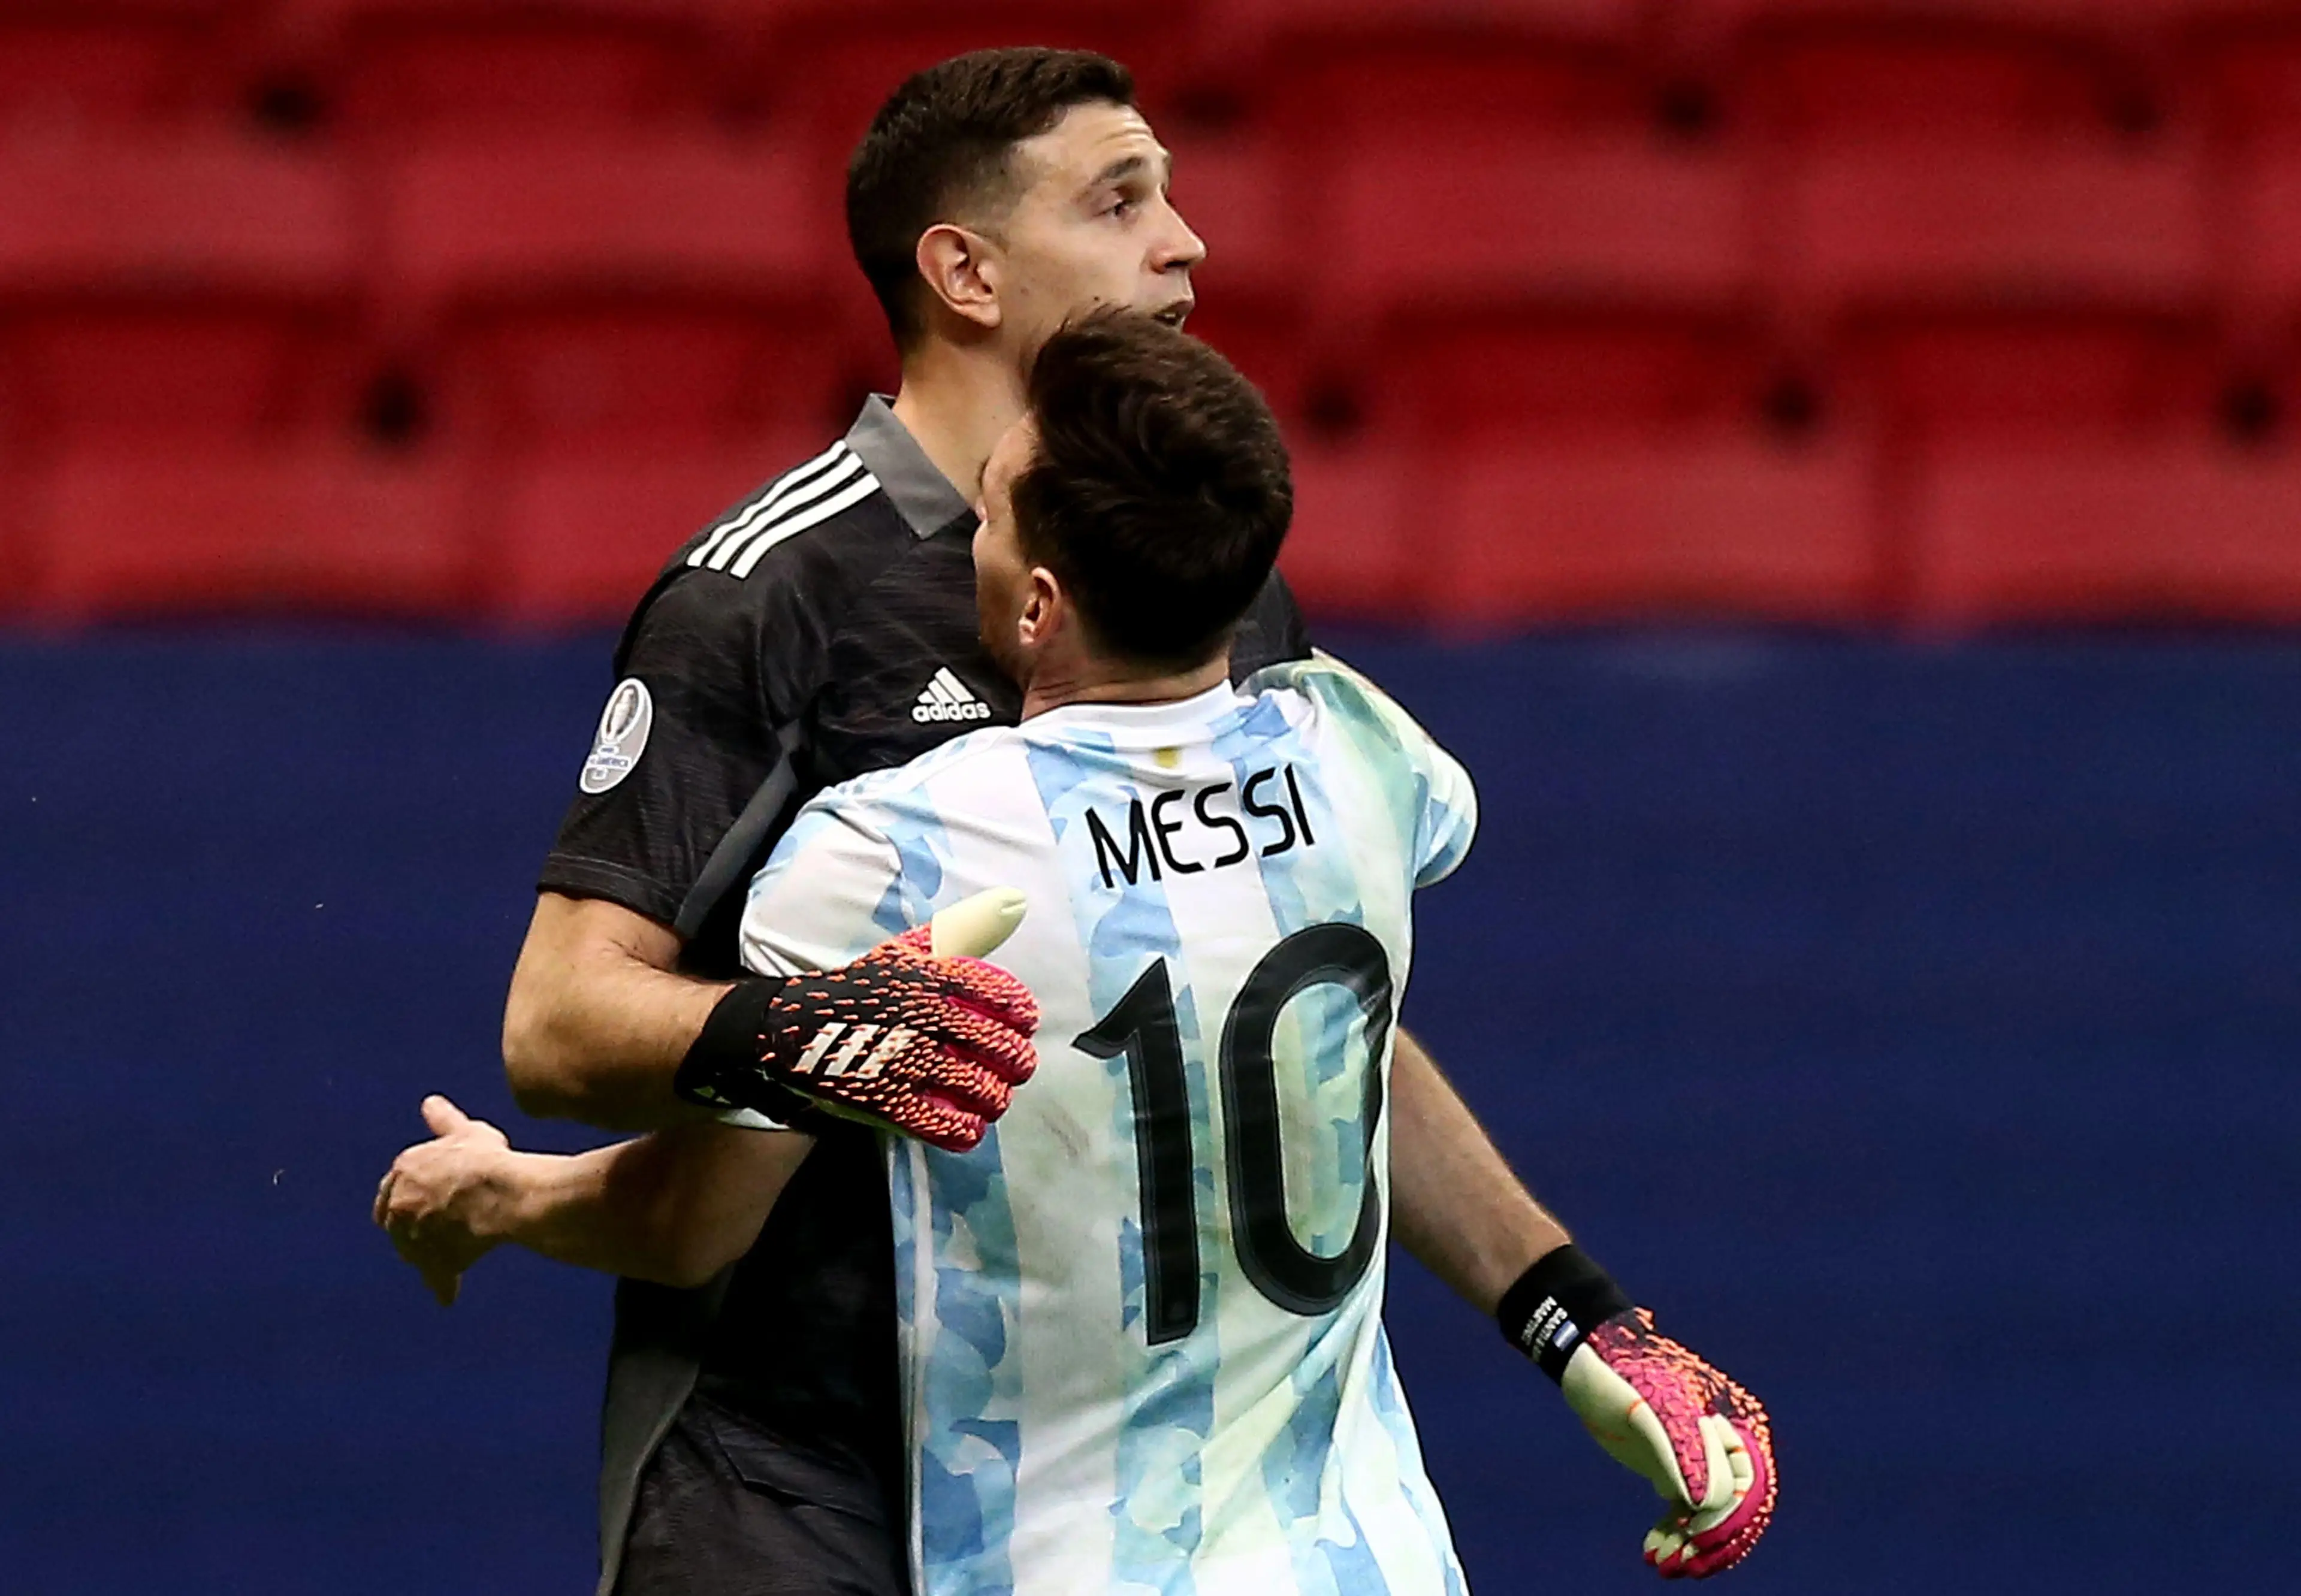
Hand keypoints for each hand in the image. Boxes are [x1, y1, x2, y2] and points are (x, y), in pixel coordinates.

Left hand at [373, 1095, 514, 1305]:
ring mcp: (414, 1235)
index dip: (410, 1200)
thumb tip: (429, 1102)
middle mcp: (400, 1202)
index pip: (392, 1191)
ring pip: (415, 1252)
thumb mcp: (468, 1132)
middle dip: (413, 1231)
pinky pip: (436, 1277)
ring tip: (453, 1259)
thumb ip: (445, 1121)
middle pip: (397, 1225)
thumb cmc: (488, 1160)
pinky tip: (450, 1295)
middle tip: (439, 1233)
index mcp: (404, 1170)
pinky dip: (441, 1285)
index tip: (425, 1207)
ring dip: (428, 1257)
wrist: (505, 1193)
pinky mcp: (432, 1261)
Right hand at [677, 891, 1039, 1152]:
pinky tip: (968, 1127)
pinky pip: (943, 1124)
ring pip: (981, 1090)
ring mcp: (906, 1061)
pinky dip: (964, 1130)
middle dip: (1017, 1062)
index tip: (1026, 1022)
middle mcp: (924, 1017)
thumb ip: (957, 932)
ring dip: (995, 1098)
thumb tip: (1011, 905)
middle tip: (1015, 1067)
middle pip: (1002, 1049)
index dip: (1022, 1013)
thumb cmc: (857, 987)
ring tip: (992, 1097)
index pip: (1000, 994)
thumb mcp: (902, 951)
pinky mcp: (887, 1101)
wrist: (791, 1025)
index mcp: (929, 976)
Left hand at [1561, 1310, 1775, 1577]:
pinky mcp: (1674, 1468)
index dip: (1730, 1517)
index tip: (1698, 1538)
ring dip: (1689, 1543)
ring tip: (1661, 1563)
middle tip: (1681, 1564)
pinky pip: (1685, 1509)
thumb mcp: (1656, 1408)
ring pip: (1708, 1513)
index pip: (1750, 1484)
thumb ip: (1683, 1453)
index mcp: (1735, 1422)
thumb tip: (1700, 1503)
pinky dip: (1672, 1531)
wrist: (1589, 1359)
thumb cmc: (1628, 1371)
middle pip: (1734, 1505)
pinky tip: (1651, 1549)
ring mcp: (1699, 1457)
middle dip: (1711, 1539)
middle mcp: (1723, 1443)